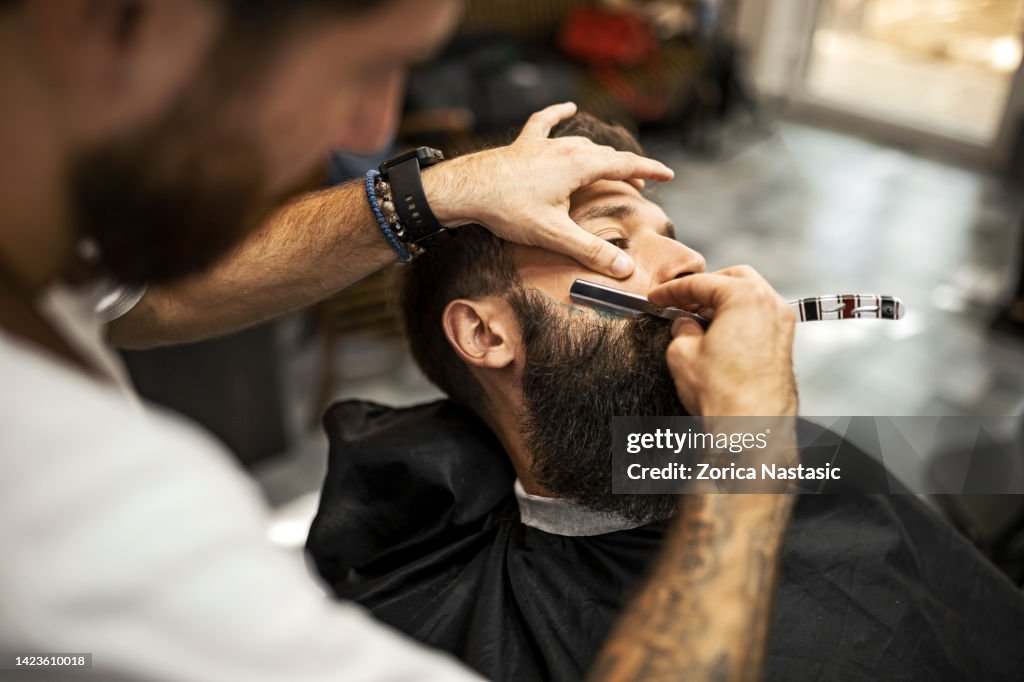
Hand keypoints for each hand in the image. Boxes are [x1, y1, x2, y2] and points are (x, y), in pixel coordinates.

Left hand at [423, 102, 673, 278]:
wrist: (466, 188)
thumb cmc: (508, 209)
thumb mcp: (554, 234)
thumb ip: (590, 250)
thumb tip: (624, 268)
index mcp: (579, 165)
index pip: (625, 164)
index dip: (649, 170)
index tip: (669, 175)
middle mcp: (566, 148)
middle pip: (606, 156)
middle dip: (626, 169)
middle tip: (638, 185)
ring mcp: (544, 144)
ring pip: (581, 143)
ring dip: (599, 154)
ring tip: (610, 165)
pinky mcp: (523, 144)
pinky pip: (545, 123)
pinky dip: (559, 115)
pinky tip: (567, 108)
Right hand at [648, 266, 797, 416]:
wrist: (752, 428)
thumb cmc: (725, 393)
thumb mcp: (682, 353)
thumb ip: (681, 330)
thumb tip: (684, 326)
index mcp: (746, 296)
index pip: (702, 282)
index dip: (673, 290)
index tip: (658, 297)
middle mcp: (770, 305)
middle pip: (734, 280)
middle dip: (705, 288)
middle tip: (681, 302)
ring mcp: (782, 326)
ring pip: (751, 298)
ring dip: (724, 303)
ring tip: (699, 320)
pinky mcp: (784, 346)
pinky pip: (760, 319)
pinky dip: (739, 319)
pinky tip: (719, 335)